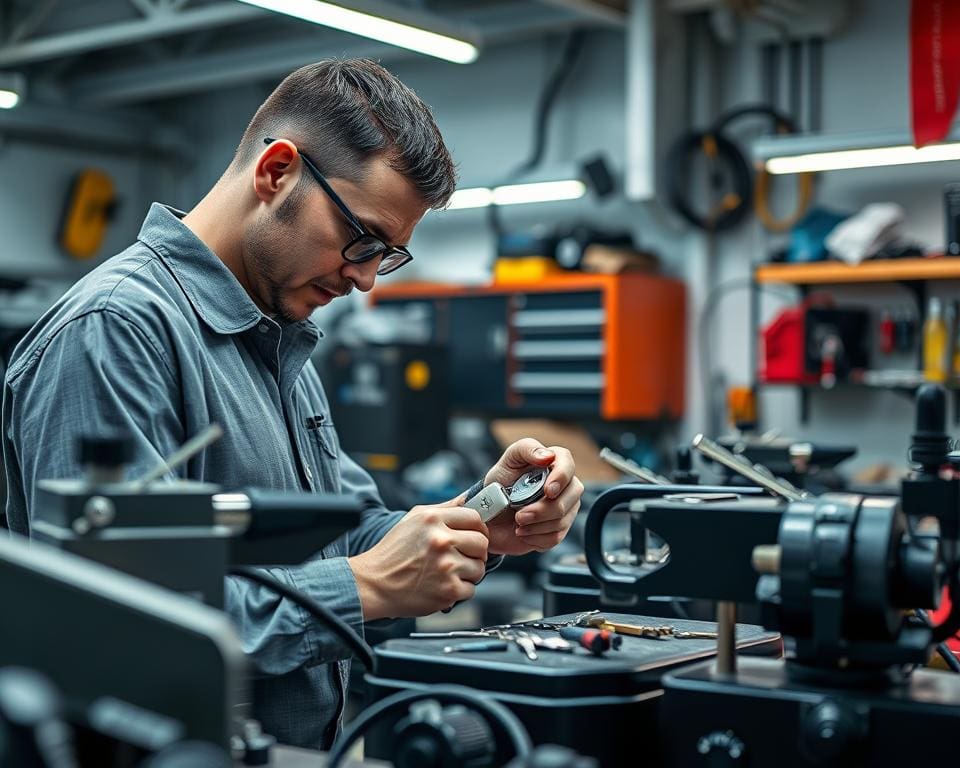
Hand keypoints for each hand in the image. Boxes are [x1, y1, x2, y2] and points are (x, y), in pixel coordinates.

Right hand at [347, 498, 488, 619]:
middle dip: (475, 551)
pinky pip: (471, 588)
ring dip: (468, 572)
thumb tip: (469, 499)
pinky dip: (459, 590)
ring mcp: (446, 567)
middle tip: (461, 556)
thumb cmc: (393, 552)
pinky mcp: (448, 591)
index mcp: (433, 519)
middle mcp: (441, 541)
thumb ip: (444, 508)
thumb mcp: (414, 519)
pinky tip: (442, 585)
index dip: (477, 528)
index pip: (475, 518)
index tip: (471, 536)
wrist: (374, 584)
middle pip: (482, 543)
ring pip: (479, 567)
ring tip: (447, 572)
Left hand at [483, 439, 583, 555]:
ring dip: (536, 525)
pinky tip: (522, 532)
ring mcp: (565, 508)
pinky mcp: (558, 529)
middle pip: (571, 498)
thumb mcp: (509, 459)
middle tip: (519, 515)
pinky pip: (555, 537)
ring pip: (562, 520)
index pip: (568, 465)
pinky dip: (535, 537)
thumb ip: (527, 449)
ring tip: (517, 522)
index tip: (547, 491)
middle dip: (543, 509)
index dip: (561, 478)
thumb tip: (548, 456)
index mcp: (555, 463)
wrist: (490, 511)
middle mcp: (565, 486)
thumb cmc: (501, 480)